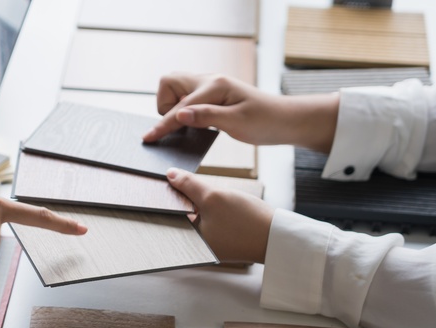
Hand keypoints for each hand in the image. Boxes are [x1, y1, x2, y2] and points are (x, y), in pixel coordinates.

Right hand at [142, 74, 337, 152]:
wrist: (286, 120)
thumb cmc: (265, 121)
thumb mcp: (236, 123)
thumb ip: (206, 117)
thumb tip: (178, 115)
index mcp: (215, 86)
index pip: (180, 107)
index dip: (163, 125)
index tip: (149, 138)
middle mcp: (211, 80)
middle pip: (170, 82)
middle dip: (164, 104)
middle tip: (177, 125)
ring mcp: (211, 85)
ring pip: (176, 88)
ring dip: (173, 106)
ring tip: (187, 125)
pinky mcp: (213, 94)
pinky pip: (187, 97)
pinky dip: (183, 109)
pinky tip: (194, 123)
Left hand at [166, 168, 272, 263]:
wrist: (279, 237)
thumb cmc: (246, 222)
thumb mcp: (213, 197)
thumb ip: (189, 185)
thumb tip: (170, 174)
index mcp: (187, 243)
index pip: (167, 215)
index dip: (167, 195)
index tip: (164, 180)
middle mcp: (194, 247)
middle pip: (180, 214)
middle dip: (184, 198)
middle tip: (189, 185)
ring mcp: (208, 244)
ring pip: (196, 214)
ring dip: (199, 202)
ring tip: (211, 197)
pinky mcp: (220, 239)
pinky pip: (208, 219)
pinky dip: (211, 208)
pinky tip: (221, 203)